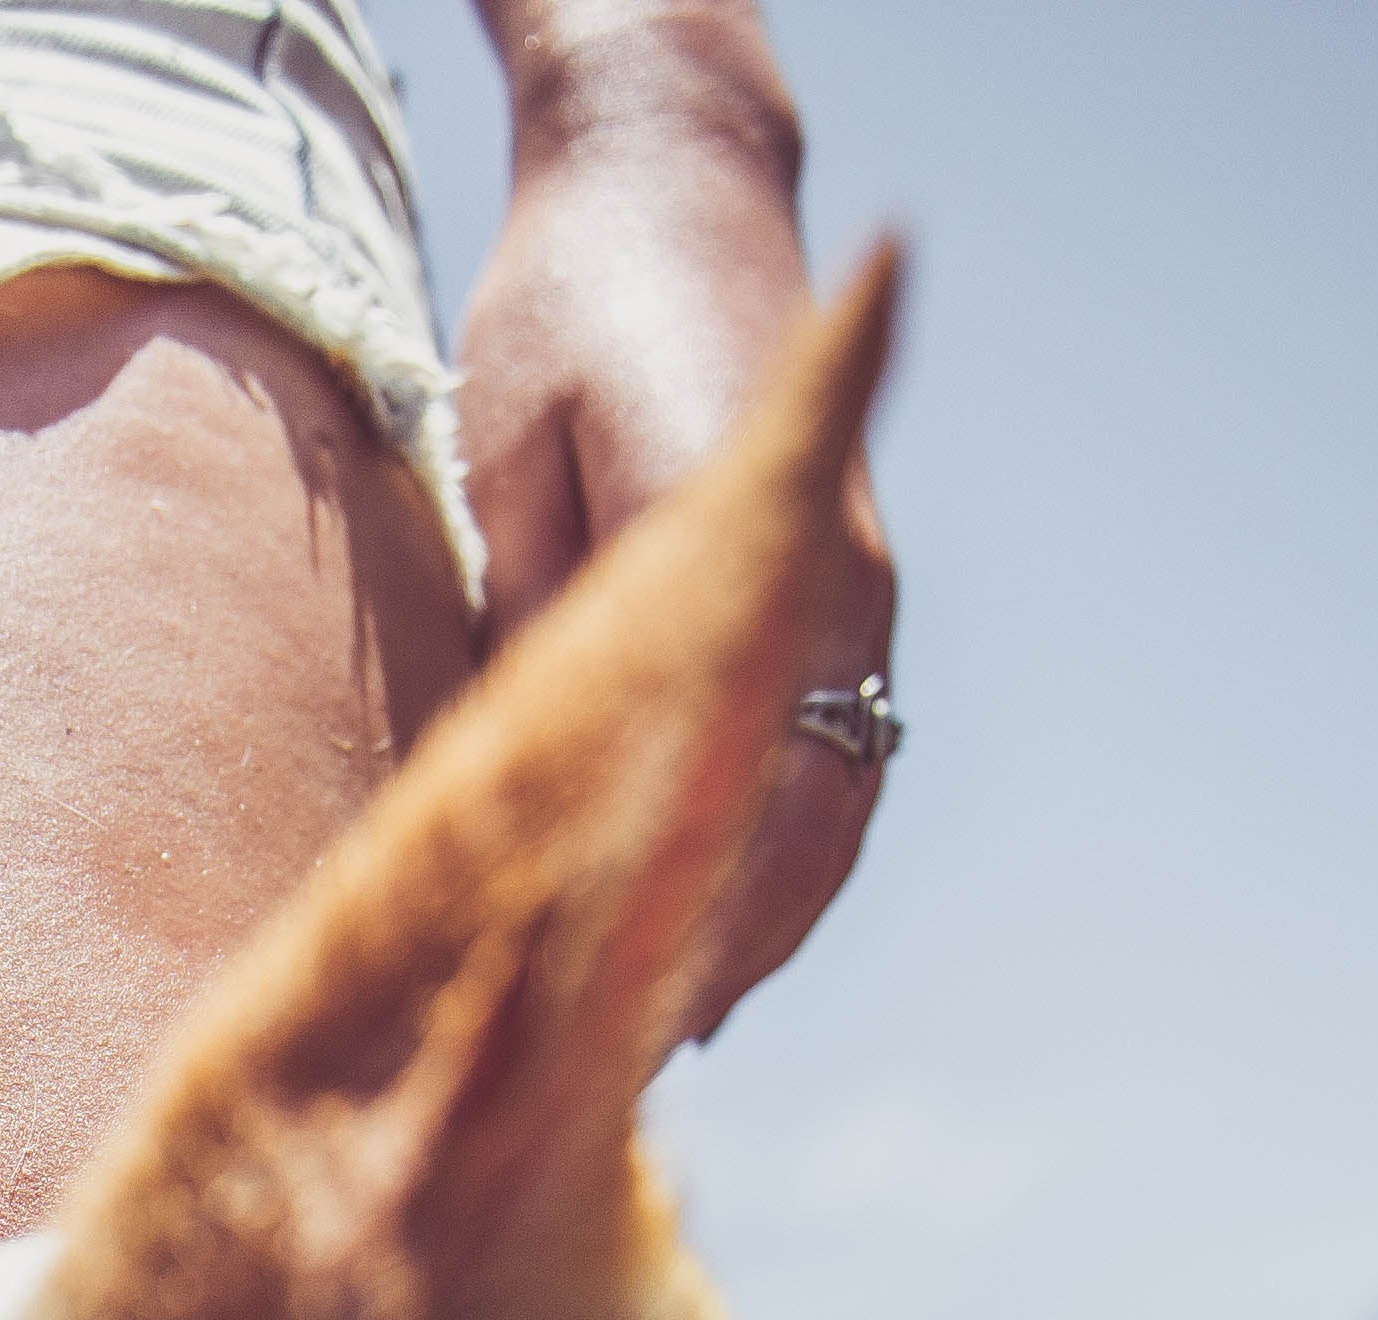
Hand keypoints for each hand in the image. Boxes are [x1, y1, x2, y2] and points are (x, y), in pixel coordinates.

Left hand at [454, 10, 895, 1035]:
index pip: (750, 811)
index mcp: (770, 578)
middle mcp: (838, 603)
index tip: (620, 1033)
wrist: (662, 183)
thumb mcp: (523, 466)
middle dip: (721, 963)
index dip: (688, 935)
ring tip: (660, 1040)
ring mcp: (854, 603)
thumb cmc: (569, 314)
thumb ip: (548, 622)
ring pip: (826, 819)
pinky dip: (776, 863)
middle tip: (621, 1077)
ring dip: (758, 930)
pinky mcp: (840, 599)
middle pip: (802, 841)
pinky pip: (826, 768)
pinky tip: (706, 938)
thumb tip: (533, 783)